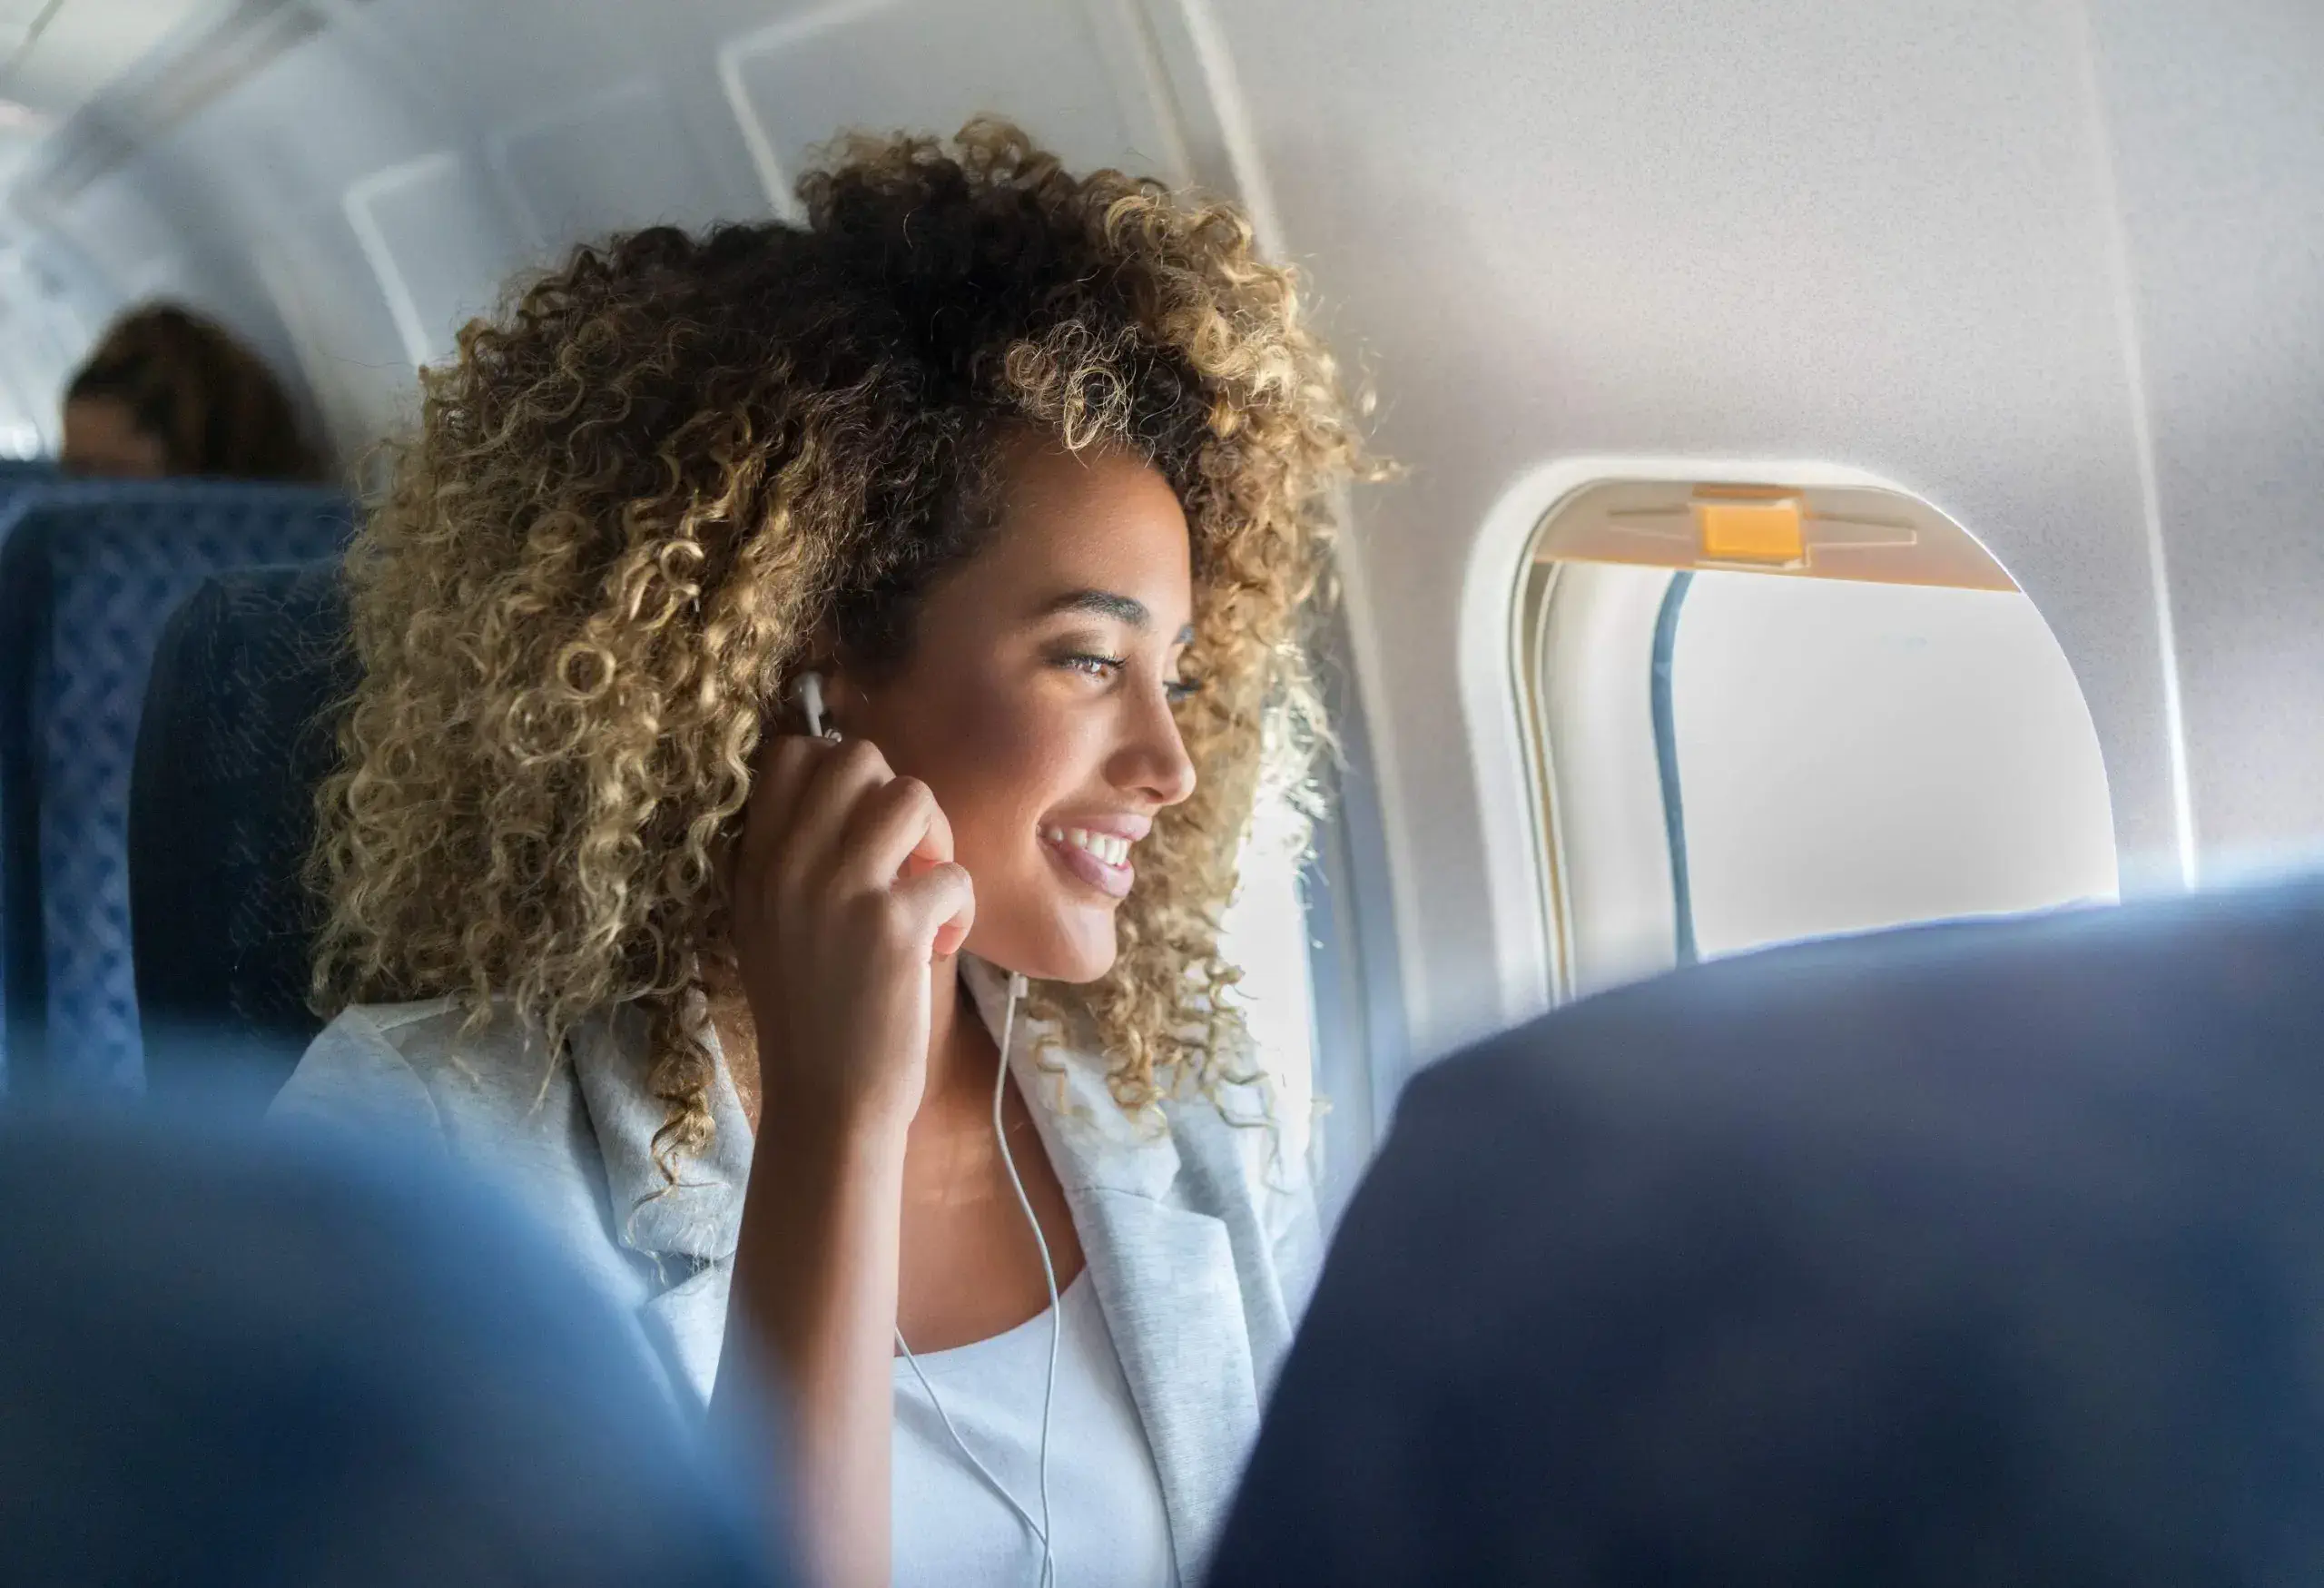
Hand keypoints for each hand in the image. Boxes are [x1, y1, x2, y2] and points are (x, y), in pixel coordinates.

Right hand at [728, 734, 975, 1133]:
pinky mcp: (894, 927)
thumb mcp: (770, 925)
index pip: (791, 753)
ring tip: (928, 894)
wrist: (826, 1102)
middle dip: (899, 799)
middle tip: (906, 860)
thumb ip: (795, 857)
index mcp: (757, 863)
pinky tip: (940, 947)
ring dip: (938, 841)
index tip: (863, 824)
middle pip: (858, 757)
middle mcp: (790, 866)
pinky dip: (962, 909)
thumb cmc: (812, 1015)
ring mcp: (841, 892)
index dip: (841, 769)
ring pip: (912, 795)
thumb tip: (851, 788)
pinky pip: (954, 874)